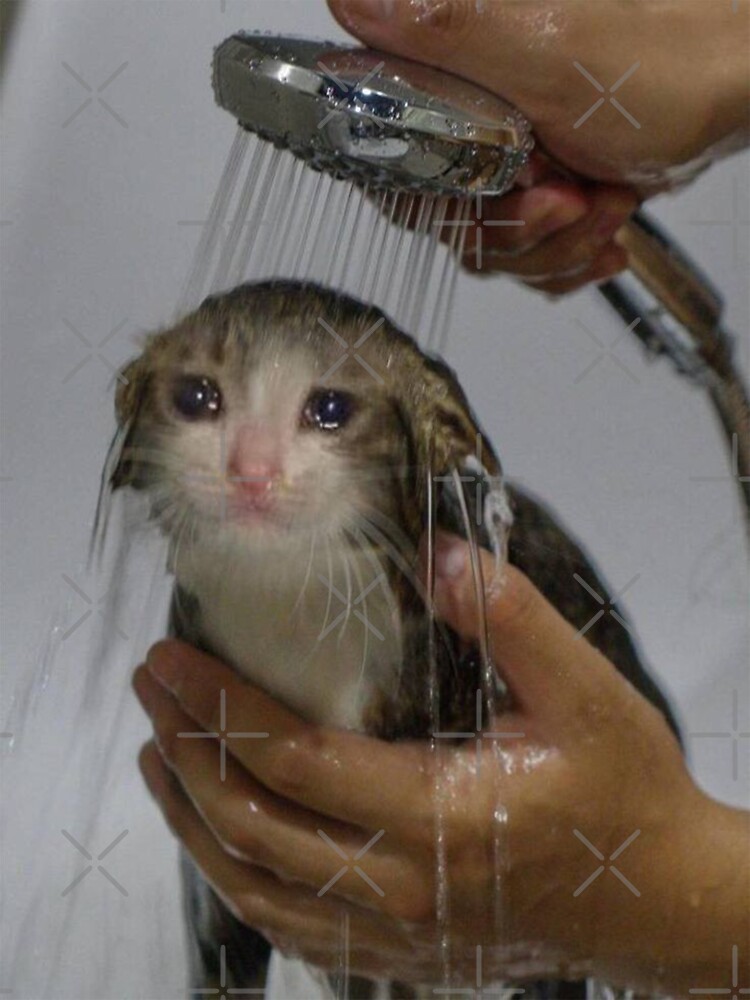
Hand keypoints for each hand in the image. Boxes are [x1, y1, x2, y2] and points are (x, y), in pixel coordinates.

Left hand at [133, 534, 747, 993]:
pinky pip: (287, 923)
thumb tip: (439, 553)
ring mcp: (391, 936)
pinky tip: (214, 831)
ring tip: (159, 751)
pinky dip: (233, 872)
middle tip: (154, 684)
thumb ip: (511, 619)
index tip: (173, 659)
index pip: (294, 762)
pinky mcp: (393, 953)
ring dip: (192, 816)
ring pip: (254, 884)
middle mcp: (399, 890)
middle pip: (254, 823)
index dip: (222, 708)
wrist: (657, 901)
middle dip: (188, 747)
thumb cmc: (624, 792)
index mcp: (438, 819)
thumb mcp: (586, 693)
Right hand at [326, 0, 749, 292]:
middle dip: (513, 229)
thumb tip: (350, 1)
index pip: (388, 159)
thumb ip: (448, 31)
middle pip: (441, 217)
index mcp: (453, 73)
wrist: (733, 89)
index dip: (435, 200)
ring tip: (604, 204)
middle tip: (571, 200)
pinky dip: (564, 260)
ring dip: (551, 246)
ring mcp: (503, 159)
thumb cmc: (662, 65)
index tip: (493, 194)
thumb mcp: (548, 53)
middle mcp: (468, 116)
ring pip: (486, 246)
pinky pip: (524, 256)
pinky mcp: (535, 191)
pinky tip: (602, 238)